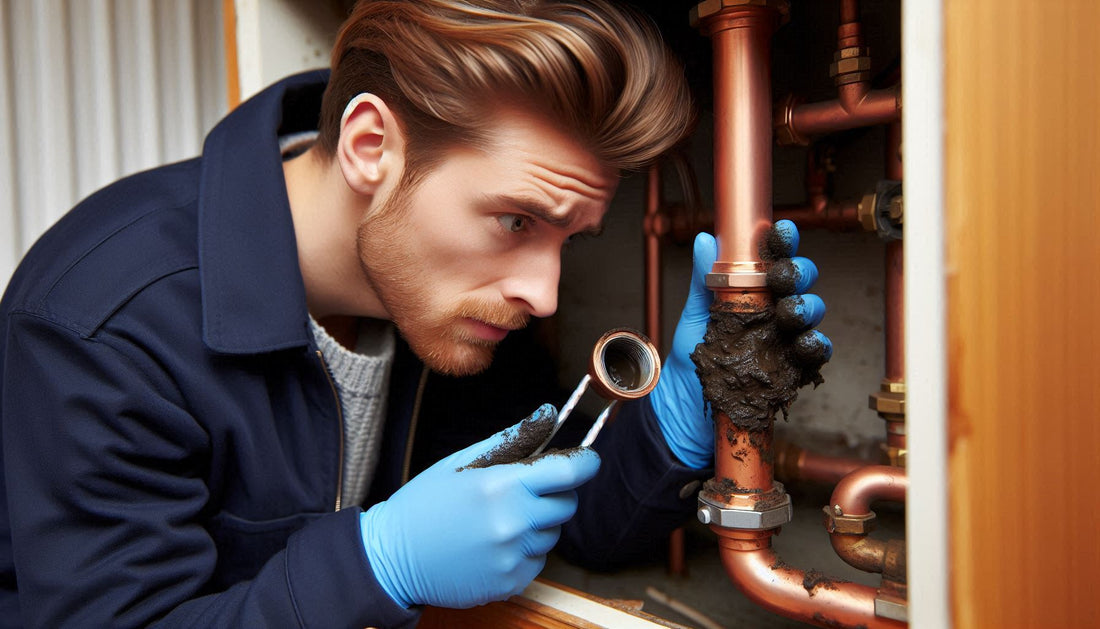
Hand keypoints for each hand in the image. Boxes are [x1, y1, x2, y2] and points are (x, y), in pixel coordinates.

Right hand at [359, 404, 600, 608]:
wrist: (394, 556)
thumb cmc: (428, 502)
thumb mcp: (464, 461)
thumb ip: (514, 438)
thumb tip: (552, 413)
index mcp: (501, 485)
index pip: (570, 472)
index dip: (586, 463)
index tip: (586, 459)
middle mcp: (512, 522)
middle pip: (567, 504)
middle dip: (556, 493)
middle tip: (524, 491)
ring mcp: (512, 556)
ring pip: (552, 534)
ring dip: (537, 524)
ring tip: (499, 520)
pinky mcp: (510, 583)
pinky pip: (537, 560)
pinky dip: (524, 551)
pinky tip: (493, 545)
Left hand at [649, 220, 831, 468]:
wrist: (687, 408)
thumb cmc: (693, 358)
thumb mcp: (694, 316)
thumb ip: (703, 279)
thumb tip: (705, 239)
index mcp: (753, 290)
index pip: (774, 259)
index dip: (783, 243)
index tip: (782, 231)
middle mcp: (775, 310)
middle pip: (801, 282)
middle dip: (798, 272)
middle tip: (782, 276)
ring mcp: (786, 338)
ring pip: (813, 313)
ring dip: (807, 306)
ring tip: (790, 311)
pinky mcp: (793, 368)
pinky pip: (815, 354)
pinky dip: (817, 345)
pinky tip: (807, 341)